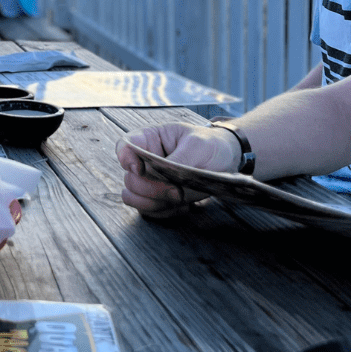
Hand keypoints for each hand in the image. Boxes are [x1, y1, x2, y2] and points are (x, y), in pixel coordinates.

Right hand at [116, 122, 240, 217]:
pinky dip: (165, 212)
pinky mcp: (158, 198)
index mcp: (150, 139)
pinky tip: (184, 205)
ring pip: (134, 198)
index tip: (140, 169)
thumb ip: (178, 161)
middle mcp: (145, 161)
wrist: (226, 159)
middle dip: (152, 189)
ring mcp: (150, 181)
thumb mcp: (197, 146)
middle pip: (130, 180)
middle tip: (177, 191)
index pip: (125, 147)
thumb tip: (165, 181)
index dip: (126, 159)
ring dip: (156, 203)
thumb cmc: (210, 145)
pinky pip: (149, 211)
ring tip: (181, 199)